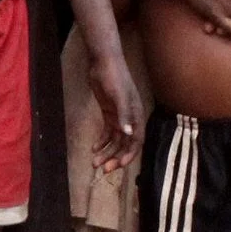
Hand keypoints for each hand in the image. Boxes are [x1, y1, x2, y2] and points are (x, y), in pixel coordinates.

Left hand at [90, 48, 144, 170]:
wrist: (103, 62)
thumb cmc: (114, 77)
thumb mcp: (118, 96)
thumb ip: (124, 115)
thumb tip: (129, 134)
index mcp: (136, 115)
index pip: (136, 141)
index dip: (129, 155)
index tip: (118, 166)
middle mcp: (130, 118)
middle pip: (125, 144)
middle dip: (115, 157)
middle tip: (103, 169)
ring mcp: (119, 116)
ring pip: (115, 140)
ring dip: (106, 152)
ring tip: (94, 162)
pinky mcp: (109, 113)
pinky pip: (107, 132)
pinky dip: (101, 141)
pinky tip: (93, 148)